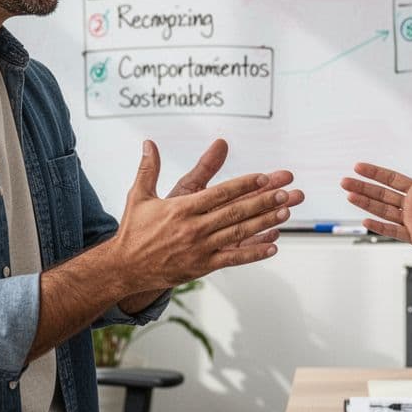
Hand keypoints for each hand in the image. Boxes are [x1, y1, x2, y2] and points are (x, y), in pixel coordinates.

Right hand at [113, 140, 296, 288]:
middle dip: (263, 201)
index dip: (243, 185)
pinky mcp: (202, 267)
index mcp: (181, 208)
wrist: (124, 268)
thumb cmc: (134, 230)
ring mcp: (199, 249)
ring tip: (286, 212)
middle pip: (235, 212)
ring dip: (264, 223)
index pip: (219, 193)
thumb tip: (148, 142)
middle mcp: (193, 228)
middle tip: (287, 192)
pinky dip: (253, 252)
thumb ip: (149, 168)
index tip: (264, 176)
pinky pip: (232, 258)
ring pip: (238, 233)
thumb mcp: (139, 195)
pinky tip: (273, 245)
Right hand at [341, 140, 411, 262]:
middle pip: (382, 194)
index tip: (358, 166)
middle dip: (363, 187)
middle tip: (344, 180)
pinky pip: (394, 231)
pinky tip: (366, 220)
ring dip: (366, 204)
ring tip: (349, 195)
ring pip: (383, 211)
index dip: (375, 173)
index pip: (392, 179)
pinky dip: (380, 226)